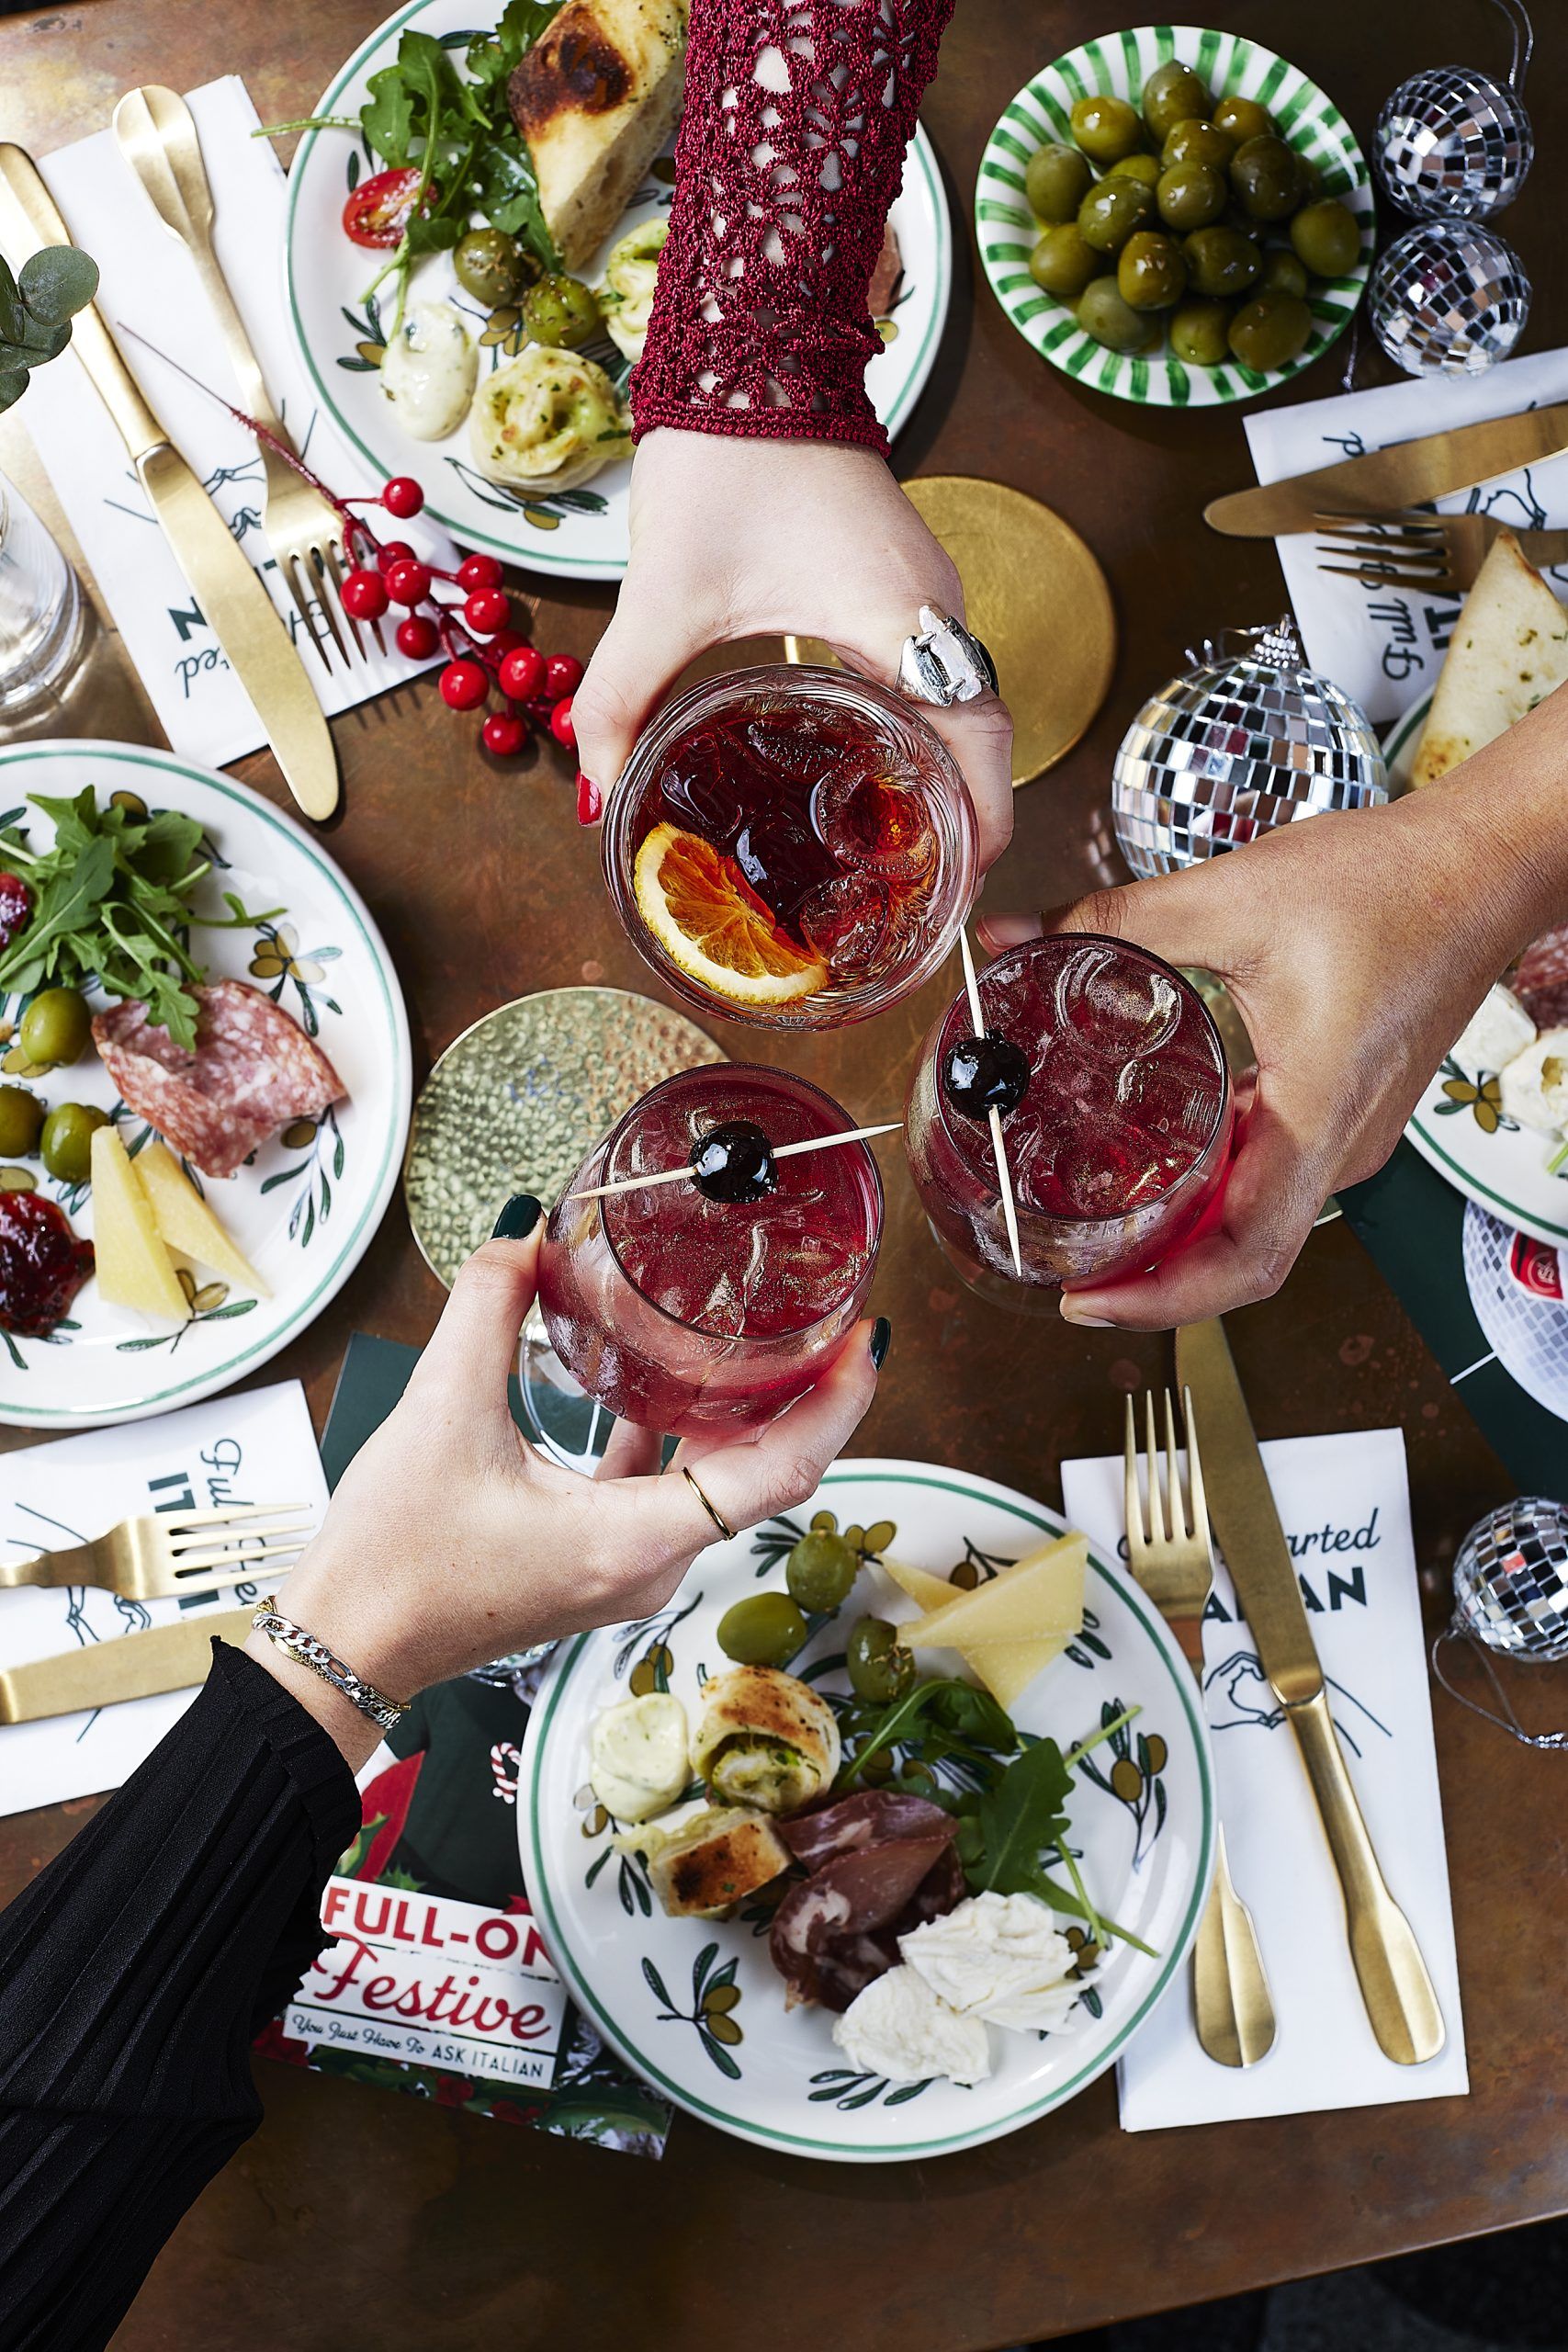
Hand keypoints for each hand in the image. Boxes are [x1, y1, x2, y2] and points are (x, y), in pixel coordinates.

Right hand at [248, 1216, 880, 1762]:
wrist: (345, 1641)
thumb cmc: (394, 1553)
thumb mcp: (442, 1409)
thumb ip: (491, 1306)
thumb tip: (528, 1229)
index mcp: (633, 1539)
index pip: (780, 1473)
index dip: (836, 1404)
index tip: (865, 1339)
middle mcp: (651, 1565)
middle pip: (766, 1475)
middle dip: (805, 1397)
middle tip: (825, 1315)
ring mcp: (629, 1572)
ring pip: (719, 1484)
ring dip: (742, 1413)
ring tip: (758, 1334)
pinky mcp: (601, 1564)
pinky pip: (670, 1494)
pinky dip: (680, 1437)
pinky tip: (657, 1380)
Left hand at [573, 428, 1015, 868]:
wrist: (753, 356)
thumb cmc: (726, 463)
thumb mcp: (663, 597)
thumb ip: (621, 700)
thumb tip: (595, 793)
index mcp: (902, 617)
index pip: (981, 741)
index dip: (982, 825)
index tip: (958, 892)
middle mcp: (934, 610)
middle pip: (976, 739)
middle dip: (955, 822)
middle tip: (912, 894)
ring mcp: (923, 593)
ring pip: (956, 706)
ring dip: (937, 778)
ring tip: (890, 852)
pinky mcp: (899, 582)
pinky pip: (929, 674)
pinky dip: (914, 733)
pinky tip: (860, 769)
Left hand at [979, 755, 1565, 1330]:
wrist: (1482, 865)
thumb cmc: (1392, 885)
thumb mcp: (1233, 898)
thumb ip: (1112, 920)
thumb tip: (1010, 936)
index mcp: (1319, 1115)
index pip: (1245, 1258)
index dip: (1162, 1299)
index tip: (1086, 1300)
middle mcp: (1340, 1145)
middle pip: (1241, 1256)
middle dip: (1151, 1277)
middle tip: (1066, 1265)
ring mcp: (1346, 1134)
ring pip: (1253, 1219)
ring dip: (1179, 1235)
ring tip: (1093, 1225)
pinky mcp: (1342, 1110)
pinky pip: (1269, 1174)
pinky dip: (1208, 1185)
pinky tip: (1151, 1157)